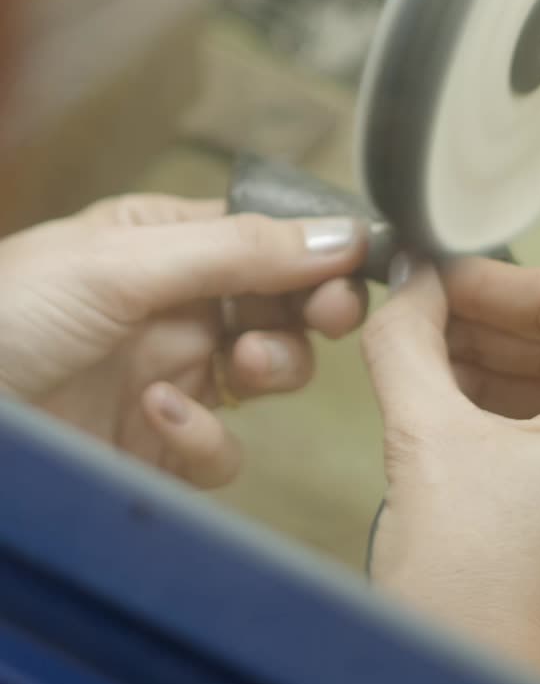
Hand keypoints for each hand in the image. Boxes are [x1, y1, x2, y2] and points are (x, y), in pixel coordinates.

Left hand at [0, 195, 366, 487]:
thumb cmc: (8, 315)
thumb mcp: (122, 264)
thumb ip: (235, 252)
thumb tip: (341, 235)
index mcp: (162, 240)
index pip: (264, 237)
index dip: (316, 250)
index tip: (360, 264)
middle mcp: (173, 303)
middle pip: (280, 304)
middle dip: (310, 311)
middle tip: (328, 318)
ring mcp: (168, 374)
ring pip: (265, 373)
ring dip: (270, 366)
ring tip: (241, 366)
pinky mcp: (155, 447)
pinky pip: (218, 448)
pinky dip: (204, 438)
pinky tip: (162, 416)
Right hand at [362, 258, 539, 683]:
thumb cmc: (466, 594)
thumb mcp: (424, 434)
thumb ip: (410, 336)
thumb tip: (409, 284)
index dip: (488, 280)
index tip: (435, 278)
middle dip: (490, 330)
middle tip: (422, 316)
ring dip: (504, 375)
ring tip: (430, 363)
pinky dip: (527, 425)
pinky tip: (462, 413)